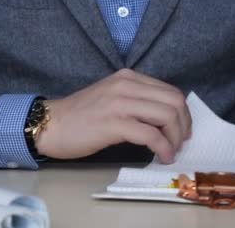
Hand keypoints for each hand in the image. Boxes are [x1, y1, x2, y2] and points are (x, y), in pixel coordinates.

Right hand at [35, 69, 191, 163]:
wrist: (50, 125)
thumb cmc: (79, 116)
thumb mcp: (112, 98)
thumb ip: (136, 100)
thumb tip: (164, 119)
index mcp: (128, 78)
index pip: (170, 91)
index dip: (183, 113)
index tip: (181, 130)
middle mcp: (127, 85)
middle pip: (174, 102)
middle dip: (184, 125)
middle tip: (180, 142)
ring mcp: (120, 103)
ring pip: (167, 116)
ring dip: (175, 138)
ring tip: (170, 152)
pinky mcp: (114, 123)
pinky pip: (151, 135)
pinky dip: (163, 148)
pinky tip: (161, 156)